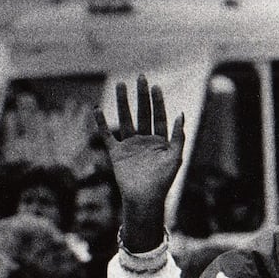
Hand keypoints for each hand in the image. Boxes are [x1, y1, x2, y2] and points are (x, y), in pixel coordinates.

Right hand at [98, 75, 185, 249]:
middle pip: (142, 113)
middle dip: (141, 96)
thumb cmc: (162, 182)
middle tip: (140, 77)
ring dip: (123, 103)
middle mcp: (144, 141)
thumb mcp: (174, 158)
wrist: (144, 200)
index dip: (157, 102)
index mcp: (160, 142)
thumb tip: (181, 114)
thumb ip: (178, 137)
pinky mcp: (116, 154)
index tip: (155, 87)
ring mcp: (130, 146)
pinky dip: (101, 124)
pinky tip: (97, 110)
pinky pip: (107, 136)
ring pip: (125, 119)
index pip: (158, 117)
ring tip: (120, 85)